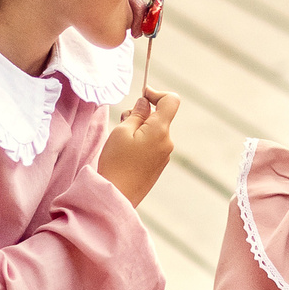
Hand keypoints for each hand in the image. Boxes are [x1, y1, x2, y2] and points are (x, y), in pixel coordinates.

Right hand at [97, 91, 179, 205]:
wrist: (117, 196)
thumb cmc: (116, 162)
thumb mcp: (122, 131)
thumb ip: (136, 113)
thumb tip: (145, 103)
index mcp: (160, 130)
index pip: (171, 101)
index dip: (157, 93)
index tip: (142, 96)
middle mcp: (167, 142)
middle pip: (160, 116)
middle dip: (142, 114)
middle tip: (122, 122)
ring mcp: (165, 154)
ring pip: (155, 130)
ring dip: (140, 128)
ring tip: (121, 140)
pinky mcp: (159, 164)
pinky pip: (153, 144)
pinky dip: (141, 141)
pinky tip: (126, 153)